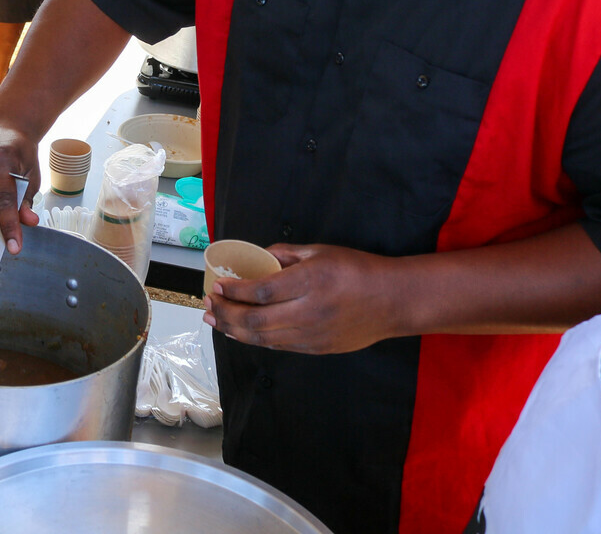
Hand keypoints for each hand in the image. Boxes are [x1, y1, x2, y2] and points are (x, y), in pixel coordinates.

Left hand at [204, 243, 404, 354]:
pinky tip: (240, 333)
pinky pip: (278, 346)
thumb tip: (258, 256)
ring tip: (214, 320)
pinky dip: (254, 340)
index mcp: (310, 282)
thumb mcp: (321, 251)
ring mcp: (313, 334)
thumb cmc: (358, 270)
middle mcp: (309, 311)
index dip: (234, 291)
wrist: (393, 301)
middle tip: (208, 304)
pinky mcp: (317, 348)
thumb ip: (286, 253)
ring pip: (263, 339)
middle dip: (225, 313)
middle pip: (255, 320)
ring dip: (234, 330)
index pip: (260, 291)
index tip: (217, 285)